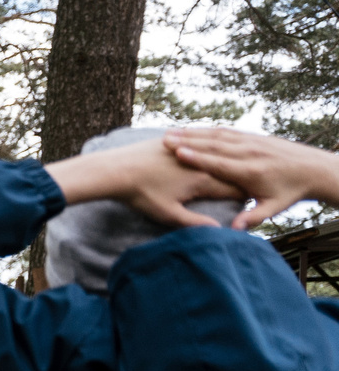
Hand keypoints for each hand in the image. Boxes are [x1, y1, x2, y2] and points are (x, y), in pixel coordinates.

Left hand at [45, 134, 243, 231]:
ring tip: (236, 166)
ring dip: (224, 161)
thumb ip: (195, 223)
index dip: (247, 195)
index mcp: (203, 180)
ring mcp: (187, 148)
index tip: (256, 200)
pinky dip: (206, 149)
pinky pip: (196, 143)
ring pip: (214, 154)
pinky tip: (211, 150)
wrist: (114, 169)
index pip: (236, 188)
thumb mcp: (168, 214)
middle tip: (252, 186)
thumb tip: (219, 230)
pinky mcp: (173, 141)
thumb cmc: (140, 195)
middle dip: (240, 179)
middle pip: (229, 170)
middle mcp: (200, 161)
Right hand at [164, 127, 338, 229]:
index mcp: (251, 171)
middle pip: (214, 145)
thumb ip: (254, 217)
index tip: (178, 154)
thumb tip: (234, 230)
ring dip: (193, 134)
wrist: (315, 168)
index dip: (198, 158)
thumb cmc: (293, 190)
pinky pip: (226, 131)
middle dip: (189, 142)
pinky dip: (207, 130)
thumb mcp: (275, 207)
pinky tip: (191, 130)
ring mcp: (252, 142)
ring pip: (217, 135)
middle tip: (165, 140)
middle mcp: (249, 153)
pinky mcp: (253, 138)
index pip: (219, 162)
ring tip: (170, 134)